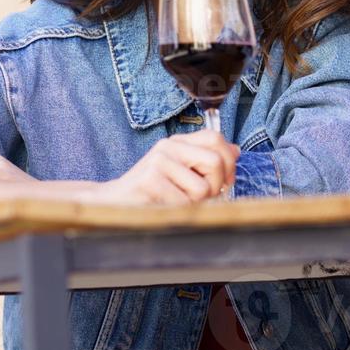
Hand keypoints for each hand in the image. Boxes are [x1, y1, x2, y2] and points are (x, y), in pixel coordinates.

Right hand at [98, 130, 238, 204]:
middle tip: (200, 197)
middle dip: (216, 186)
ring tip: (176, 201)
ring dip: (195, 203)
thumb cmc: (151, 190)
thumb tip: (236, 151)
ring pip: (202, 188)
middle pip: (216, 162)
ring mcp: (158, 161)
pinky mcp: (151, 180)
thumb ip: (206, 160)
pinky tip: (164, 206)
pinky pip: (184, 203)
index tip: (224, 180)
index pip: (216, 138)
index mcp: (177, 142)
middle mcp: (168, 146)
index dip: (228, 161)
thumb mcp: (180, 171)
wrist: (114, 201)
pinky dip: (180, 212)